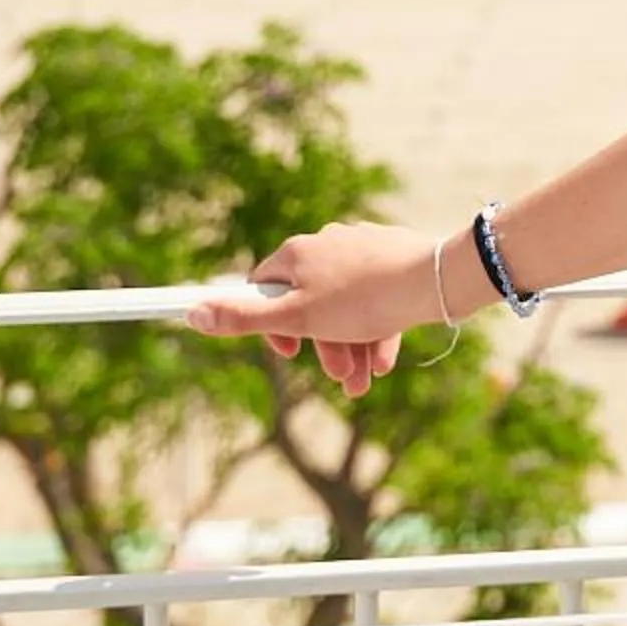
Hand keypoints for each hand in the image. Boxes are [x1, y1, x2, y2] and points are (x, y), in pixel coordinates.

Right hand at [187, 221, 445, 398]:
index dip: (269, 324)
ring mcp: (363, 249)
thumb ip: (245, 319)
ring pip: (347, 307)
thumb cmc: (362, 300)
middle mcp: (328, 244)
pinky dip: (376, 331)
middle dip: (324, 348)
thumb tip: (191, 313)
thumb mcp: (297, 318)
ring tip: (366, 381)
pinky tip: (383, 362)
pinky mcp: (393, 258)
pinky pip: (376, 299)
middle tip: (342, 379)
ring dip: (352, 348)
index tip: (289, 352)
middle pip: (311, 304)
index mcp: (298, 254)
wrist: (435, 281)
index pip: (264, 288)